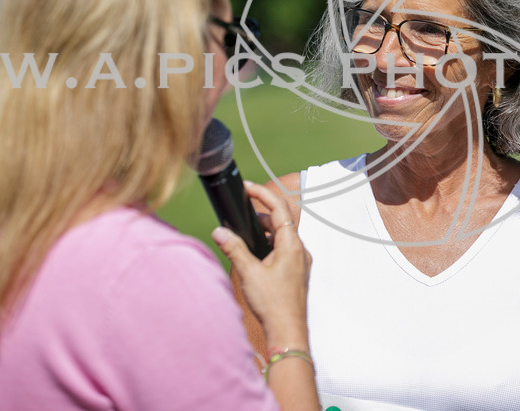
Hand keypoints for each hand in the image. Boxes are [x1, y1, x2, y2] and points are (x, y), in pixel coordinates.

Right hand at [212, 182, 310, 347]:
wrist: (288, 333)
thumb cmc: (273, 305)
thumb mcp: (249, 273)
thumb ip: (234, 249)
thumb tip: (219, 232)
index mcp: (292, 246)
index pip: (279, 209)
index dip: (263, 194)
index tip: (247, 187)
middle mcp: (299, 251)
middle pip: (280, 221)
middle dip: (259, 213)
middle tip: (240, 211)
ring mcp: (299, 263)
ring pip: (281, 237)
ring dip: (263, 231)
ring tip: (243, 233)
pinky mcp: (295, 273)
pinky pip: (282, 251)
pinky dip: (268, 245)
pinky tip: (253, 255)